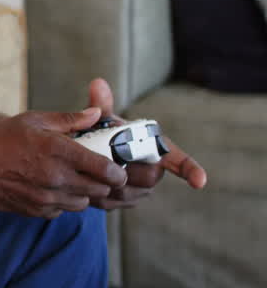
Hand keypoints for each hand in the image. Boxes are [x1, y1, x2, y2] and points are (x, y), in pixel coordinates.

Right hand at [0, 106, 127, 218]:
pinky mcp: (38, 211)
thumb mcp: (34, 120)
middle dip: (102, 182)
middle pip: (100, 189)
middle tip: (95, 172)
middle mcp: (57, 177)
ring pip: (84, 202)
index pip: (106, 169)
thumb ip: (70, 119)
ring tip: (70, 179)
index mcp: (59, 150)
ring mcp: (47, 197)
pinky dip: (62, 201)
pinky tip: (50, 187)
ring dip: (83, 193)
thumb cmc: (0, 138)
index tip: (116, 168)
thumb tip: (96, 115)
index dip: (117, 171)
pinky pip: (63, 210)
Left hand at [83, 78, 206, 208]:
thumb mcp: (101, 118)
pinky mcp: (126, 201)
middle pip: (148, 177)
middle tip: (101, 160)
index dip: (190, 169)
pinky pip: (115, 203)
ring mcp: (142, 189)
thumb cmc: (103, 131)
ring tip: (89, 170)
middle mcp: (154, 169)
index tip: (200, 181)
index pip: (179, 159)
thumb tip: (97, 83)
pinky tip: (87, 184)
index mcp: (154, 146)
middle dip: (125, 170)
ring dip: (109, 184)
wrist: (90, 152)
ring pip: (130, 193)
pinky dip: (99, 195)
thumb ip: (101, 105)